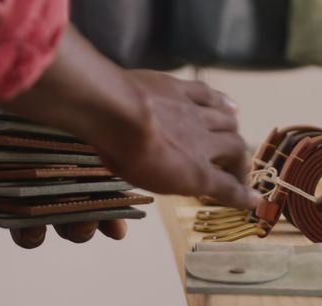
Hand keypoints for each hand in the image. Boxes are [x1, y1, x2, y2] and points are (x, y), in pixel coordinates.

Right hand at [0, 26, 260, 210]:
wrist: (116, 113)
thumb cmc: (100, 100)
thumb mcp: (101, 90)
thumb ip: (96, 91)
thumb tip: (67, 84)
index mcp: (170, 92)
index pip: (202, 96)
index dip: (217, 104)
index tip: (230, 108)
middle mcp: (192, 114)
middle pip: (225, 121)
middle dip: (232, 132)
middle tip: (236, 147)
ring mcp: (199, 142)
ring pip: (233, 149)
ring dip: (239, 162)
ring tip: (241, 175)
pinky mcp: (199, 171)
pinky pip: (228, 184)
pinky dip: (243, 195)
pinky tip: (254, 204)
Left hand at [95, 70, 258, 209]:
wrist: (116, 113)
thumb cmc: (133, 156)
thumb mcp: (166, 185)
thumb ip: (204, 191)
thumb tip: (247, 198)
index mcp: (196, 169)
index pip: (226, 185)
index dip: (241, 194)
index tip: (254, 200)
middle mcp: (202, 139)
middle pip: (233, 147)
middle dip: (239, 160)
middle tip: (237, 168)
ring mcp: (190, 111)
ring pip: (224, 119)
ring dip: (234, 129)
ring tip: (237, 134)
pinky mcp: (176, 88)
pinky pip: (206, 93)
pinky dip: (221, 100)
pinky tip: (230, 104)